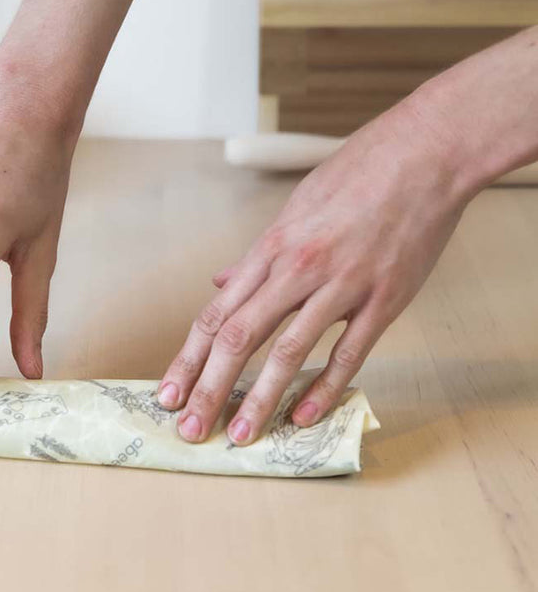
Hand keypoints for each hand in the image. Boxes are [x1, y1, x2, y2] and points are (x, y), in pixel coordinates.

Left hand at [157, 102, 470, 444]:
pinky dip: (324, 388)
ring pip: (287, 352)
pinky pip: (348, 353)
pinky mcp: (384, 300)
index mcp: (271, 249)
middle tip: (190, 430)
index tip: (169, 393)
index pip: (216, 315)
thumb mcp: (294, 208)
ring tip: (239, 437)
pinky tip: (302, 417)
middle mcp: (296, 270)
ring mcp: (340, 286)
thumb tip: (221, 282)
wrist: (422, 154)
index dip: (189, 359)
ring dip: (259, 399)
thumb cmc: (356, 175)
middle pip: (238, 338)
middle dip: (209, 388)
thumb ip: (256, 255)